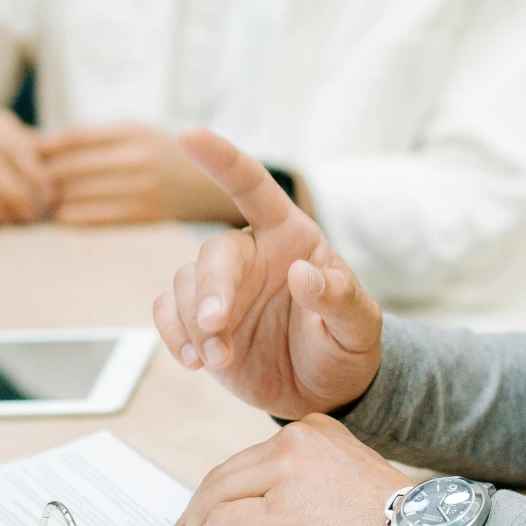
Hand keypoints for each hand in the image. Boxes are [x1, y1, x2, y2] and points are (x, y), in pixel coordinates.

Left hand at [37, 122, 244, 226]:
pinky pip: (95, 218)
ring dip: (53, 199)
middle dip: (41, 175)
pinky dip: (71, 218)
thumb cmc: (163, 156)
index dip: (43, 147)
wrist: (210, 186)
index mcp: (131, 132)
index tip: (24, 153)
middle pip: (70, 167)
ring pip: (78, 194)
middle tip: (23, 181)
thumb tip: (39, 146)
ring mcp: (141, 188)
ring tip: (38, 200)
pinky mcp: (144, 215)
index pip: (72, 138)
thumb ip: (95, 138)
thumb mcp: (136, 132)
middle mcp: (136, 159)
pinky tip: (61, 217)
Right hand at [151, 127, 382, 417]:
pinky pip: (167, 312)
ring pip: (185, 284)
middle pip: (214, 253)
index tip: (189, 134)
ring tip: (219, 359)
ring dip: (195, 324)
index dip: (222, 159)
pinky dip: (173, 335)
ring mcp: (222, 288)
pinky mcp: (197, 321)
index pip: (252, 187)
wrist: (323, 390)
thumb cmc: (345, 344)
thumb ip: (337, 298)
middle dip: (211, 290)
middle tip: (216, 326)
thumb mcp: (358, 325)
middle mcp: (250, 254)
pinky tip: (195, 362)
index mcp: (290, 236)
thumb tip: (302, 273)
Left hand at [158, 416, 405, 525]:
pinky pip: (223, 525)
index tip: (203, 517)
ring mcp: (286, 477)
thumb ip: (304, 483)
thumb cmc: (394, 524)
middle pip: (225, 475)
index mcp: (312, 431)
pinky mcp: (280, 514)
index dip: (219, 491)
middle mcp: (295, 443)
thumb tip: (256, 516)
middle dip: (196, 512)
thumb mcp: (346, 479)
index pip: (249, 460)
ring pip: (216, 498)